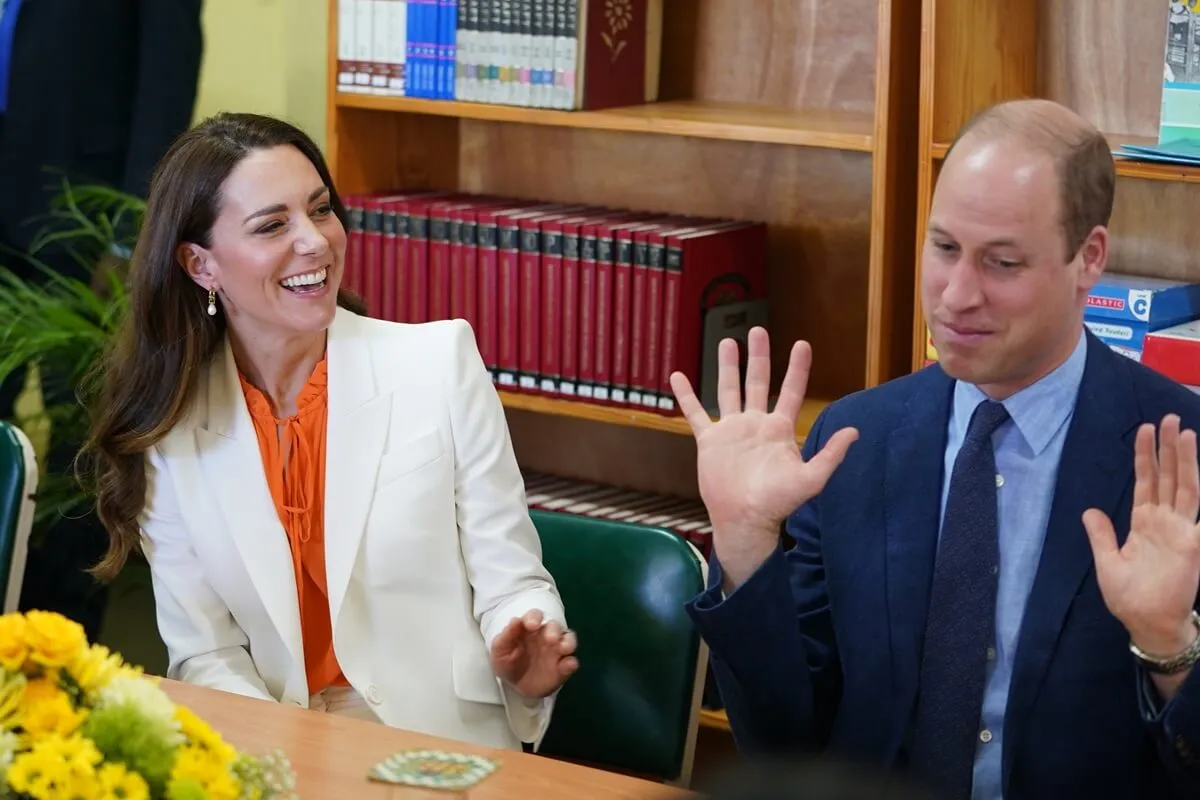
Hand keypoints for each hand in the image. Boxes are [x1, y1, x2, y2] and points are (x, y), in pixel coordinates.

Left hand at [489, 610, 577, 698]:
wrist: (514, 685)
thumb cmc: (507, 661)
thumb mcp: (500, 650)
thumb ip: (507, 635)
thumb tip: (515, 620)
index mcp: (530, 627)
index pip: (535, 616)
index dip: (535, 617)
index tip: (532, 625)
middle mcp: (547, 635)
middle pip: (555, 626)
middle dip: (554, 630)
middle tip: (551, 639)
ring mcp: (557, 651)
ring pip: (568, 639)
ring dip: (568, 642)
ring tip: (565, 648)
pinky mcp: (563, 668)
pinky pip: (571, 663)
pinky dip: (571, 663)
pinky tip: (568, 665)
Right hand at [669, 327, 857, 589]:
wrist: (745, 519)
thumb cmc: (778, 503)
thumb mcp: (811, 479)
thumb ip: (830, 454)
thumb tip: (855, 432)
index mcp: (779, 429)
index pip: (791, 391)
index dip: (797, 368)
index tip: (802, 344)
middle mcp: (755, 424)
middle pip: (757, 382)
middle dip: (759, 356)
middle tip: (758, 330)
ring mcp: (731, 430)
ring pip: (729, 390)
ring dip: (727, 366)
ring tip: (726, 341)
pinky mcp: (709, 441)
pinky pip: (696, 413)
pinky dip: (686, 396)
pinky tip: (677, 376)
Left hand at [1083, 414, 1199, 658]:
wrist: (1147, 623)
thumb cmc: (1129, 597)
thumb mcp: (1107, 561)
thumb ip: (1101, 535)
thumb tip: (1089, 510)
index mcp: (1144, 523)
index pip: (1147, 481)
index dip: (1146, 456)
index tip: (1145, 429)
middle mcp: (1165, 521)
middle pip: (1168, 476)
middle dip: (1168, 448)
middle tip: (1169, 418)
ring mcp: (1181, 530)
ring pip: (1185, 486)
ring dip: (1185, 460)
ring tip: (1184, 432)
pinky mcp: (1192, 543)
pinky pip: (1197, 513)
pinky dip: (1198, 491)